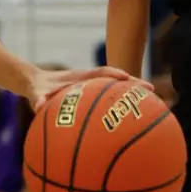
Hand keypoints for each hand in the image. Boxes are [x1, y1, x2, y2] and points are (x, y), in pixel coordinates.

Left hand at [26, 66, 150, 110]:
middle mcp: (89, 81)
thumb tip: (38, 106)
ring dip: (133, 93)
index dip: (113, 74)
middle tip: (152, 89)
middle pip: (115, 79)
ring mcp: (93, 87)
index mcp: (78, 78)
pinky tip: (136, 119)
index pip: (99, 73)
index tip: (126, 78)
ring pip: (117, 88)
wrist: (35, 83)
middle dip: (132, 83)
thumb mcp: (35, 93)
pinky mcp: (93, 96)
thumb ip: (37, 98)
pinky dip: (124, 104)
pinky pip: (112, 99)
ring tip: (154, 103)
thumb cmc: (37, 88)